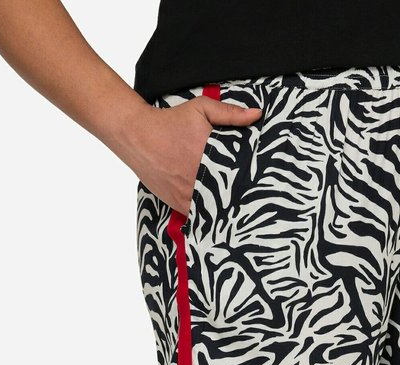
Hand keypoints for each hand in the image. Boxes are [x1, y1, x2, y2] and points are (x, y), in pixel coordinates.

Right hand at [114, 95, 261, 216]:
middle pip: (227, 197)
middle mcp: (198, 179)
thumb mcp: (202, 109)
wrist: (138, 135)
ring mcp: (186, 194)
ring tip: (240, 215)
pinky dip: (207, 217)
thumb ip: (230, 113)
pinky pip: (196, 216)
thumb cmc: (170, 121)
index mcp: (209, 157)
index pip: (237, 177)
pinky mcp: (176, 203)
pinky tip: (218, 219)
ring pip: (212, 211)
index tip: (261, 189)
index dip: (250, 185)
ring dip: (224, 212)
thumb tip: (257, 114)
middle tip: (255, 206)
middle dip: (240, 200)